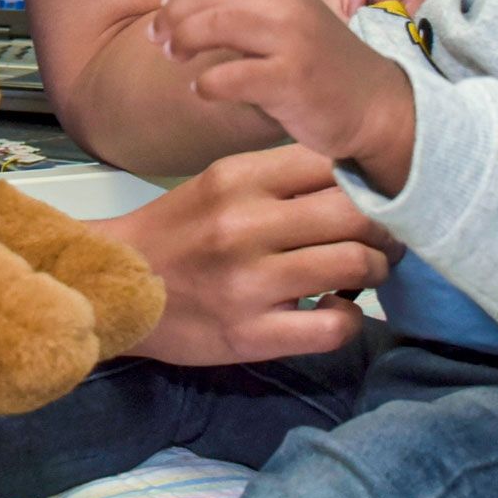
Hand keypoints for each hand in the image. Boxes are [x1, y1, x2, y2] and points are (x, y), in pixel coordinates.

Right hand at [92, 145, 398, 363]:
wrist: (113, 287)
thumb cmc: (175, 234)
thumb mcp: (218, 185)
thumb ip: (278, 177)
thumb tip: (351, 175)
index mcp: (238, 178)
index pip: (332, 163)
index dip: (366, 182)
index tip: (370, 199)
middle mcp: (245, 224)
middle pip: (357, 213)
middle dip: (384, 228)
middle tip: (381, 240)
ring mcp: (249, 282)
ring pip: (356, 265)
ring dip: (374, 271)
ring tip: (362, 275)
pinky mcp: (251, 334)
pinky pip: (335, 327)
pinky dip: (349, 320)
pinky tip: (334, 311)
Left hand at [152, 0, 416, 174]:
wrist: (377, 107)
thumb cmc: (328, 70)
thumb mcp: (292, 24)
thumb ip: (249, 12)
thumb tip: (188, 7)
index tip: (166, 8)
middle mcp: (288, 6)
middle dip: (173, 15)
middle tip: (160, 38)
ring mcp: (292, 42)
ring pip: (214, 24)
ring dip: (183, 40)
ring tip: (175, 57)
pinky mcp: (292, 80)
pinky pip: (231, 76)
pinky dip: (206, 84)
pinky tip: (203, 91)